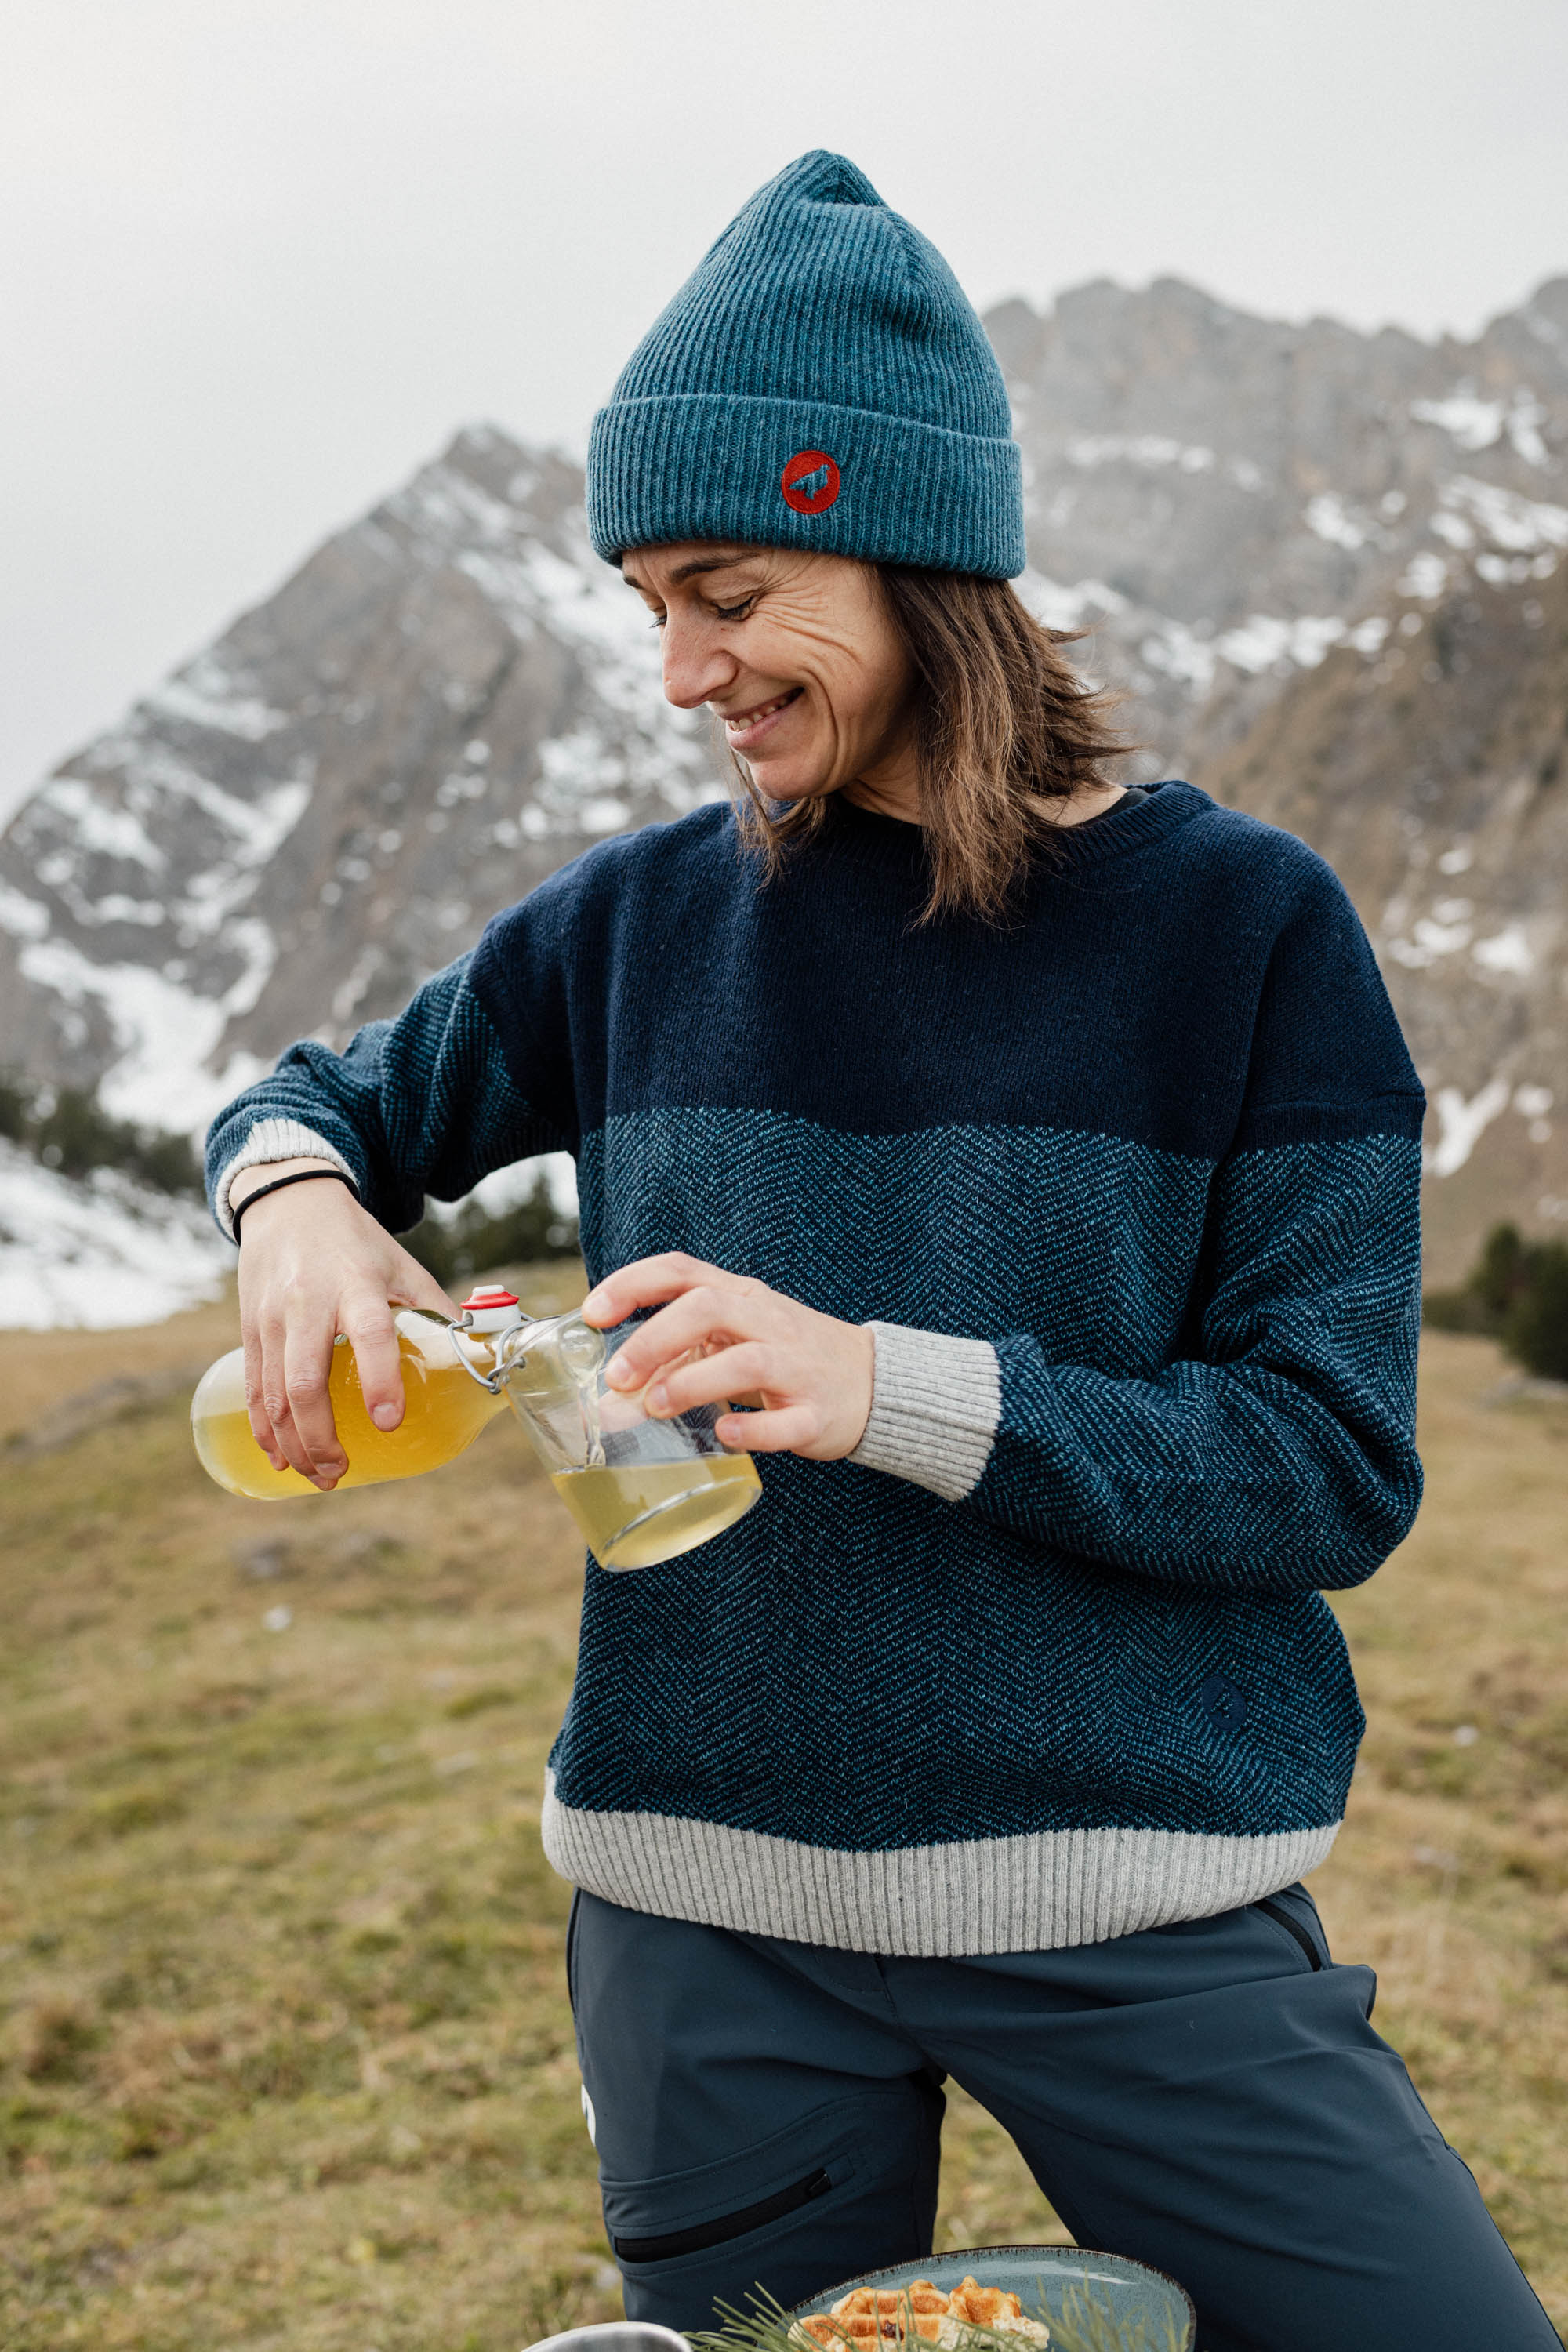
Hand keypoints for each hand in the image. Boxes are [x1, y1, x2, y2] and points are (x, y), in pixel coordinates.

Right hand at [234, 1160, 456, 1488]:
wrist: (288, 1202)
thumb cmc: (354, 1240)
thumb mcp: (402, 1264)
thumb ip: (436, 1309)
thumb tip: (477, 1356)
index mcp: (356, 1285)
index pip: (370, 1333)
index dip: (380, 1379)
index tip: (388, 1422)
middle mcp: (308, 1304)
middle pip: (306, 1381)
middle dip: (321, 1437)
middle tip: (342, 1471)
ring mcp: (272, 1319)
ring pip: (275, 1394)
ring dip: (294, 1444)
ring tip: (320, 1477)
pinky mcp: (250, 1329)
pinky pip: (254, 1388)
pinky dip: (264, 1429)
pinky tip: (279, 1458)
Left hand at [581, 1254, 873, 1459]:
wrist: (870, 1382)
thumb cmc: (784, 1357)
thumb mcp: (733, 1340)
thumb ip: (675, 1358)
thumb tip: (611, 1397)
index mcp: (741, 1297)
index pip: (682, 1271)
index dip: (632, 1285)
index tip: (591, 1313)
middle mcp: (767, 1322)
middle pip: (709, 1307)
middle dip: (655, 1338)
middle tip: (618, 1376)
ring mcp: (796, 1367)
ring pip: (746, 1360)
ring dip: (693, 1382)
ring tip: (655, 1406)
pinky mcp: (816, 1413)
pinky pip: (786, 1421)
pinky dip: (753, 1429)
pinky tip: (725, 1435)